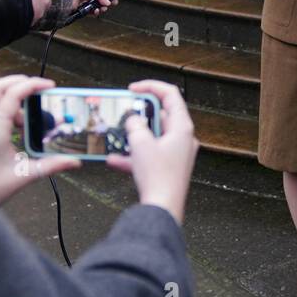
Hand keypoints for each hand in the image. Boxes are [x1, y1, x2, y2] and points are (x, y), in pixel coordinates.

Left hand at [0, 75, 79, 205]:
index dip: (32, 85)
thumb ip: (51, 166)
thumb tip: (74, 162)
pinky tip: (18, 129)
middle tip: (39, 88)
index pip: (12, 95)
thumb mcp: (25, 176)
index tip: (49, 86)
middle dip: (21, 81)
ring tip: (30, 120)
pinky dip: (6, 110)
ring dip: (14, 99)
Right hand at [11, 0, 61, 25]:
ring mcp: (40, 12)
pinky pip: (31, 18)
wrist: (5, 3)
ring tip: (19, 4)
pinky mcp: (32, 22)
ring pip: (39, 10)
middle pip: (47, 0)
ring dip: (32, 8)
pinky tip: (17, 11)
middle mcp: (46, 0)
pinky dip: (26, 16)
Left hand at [68, 0, 112, 15]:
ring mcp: (88, 3)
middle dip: (108, 2)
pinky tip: (96, 12)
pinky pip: (94, 12)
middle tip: (113, 3)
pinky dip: (96, 12)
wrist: (67, 3)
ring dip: (102, 8)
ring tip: (102, 9)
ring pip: (99, 6)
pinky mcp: (86, 10)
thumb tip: (108, 3)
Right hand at [105, 79, 198, 224]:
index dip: (150, 87)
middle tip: (124, 112)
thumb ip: (135, 125)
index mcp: (182, 127)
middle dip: (139, 114)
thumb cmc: (158, 178)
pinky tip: (114, 160)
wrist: (162, 209)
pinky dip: (133, 155)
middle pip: (161, 116)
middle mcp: (183, 139)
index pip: (170, 95)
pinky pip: (149, 156)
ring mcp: (176, 155)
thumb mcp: (141, 144)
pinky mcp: (168, 169)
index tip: (132, 88)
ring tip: (117, 135)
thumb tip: (133, 120)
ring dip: (134, 136)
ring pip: (153, 137)